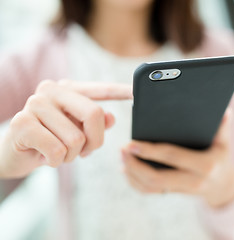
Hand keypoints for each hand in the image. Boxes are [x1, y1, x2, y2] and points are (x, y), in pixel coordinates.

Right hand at [0, 80, 131, 177]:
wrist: (12, 154)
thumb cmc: (49, 141)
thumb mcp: (76, 133)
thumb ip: (94, 124)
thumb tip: (111, 117)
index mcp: (68, 90)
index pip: (100, 89)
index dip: (120, 90)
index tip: (137, 91)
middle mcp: (51, 91)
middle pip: (94, 114)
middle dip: (95, 141)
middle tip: (84, 152)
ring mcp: (35, 104)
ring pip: (76, 139)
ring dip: (71, 155)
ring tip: (58, 152)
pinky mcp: (22, 123)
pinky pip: (58, 150)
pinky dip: (56, 161)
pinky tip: (45, 157)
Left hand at [121, 110, 233, 207]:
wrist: (224, 187)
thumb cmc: (222, 158)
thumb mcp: (225, 143)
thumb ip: (223, 126)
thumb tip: (224, 110)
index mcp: (205, 165)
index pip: (173, 157)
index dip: (150, 151)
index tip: (132, 144)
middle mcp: (193, 181)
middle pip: (157, 178)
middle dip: (135, 165)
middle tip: (122, 150)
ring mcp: (183, 190)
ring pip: (151, 188)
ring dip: (133, 174)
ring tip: (121, 158)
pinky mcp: (174, 193)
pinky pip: (151, 193)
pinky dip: (136, 183)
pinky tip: (127, 171)